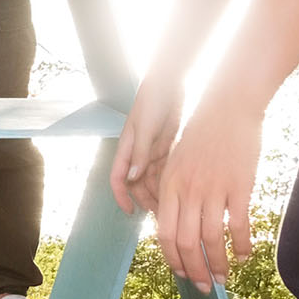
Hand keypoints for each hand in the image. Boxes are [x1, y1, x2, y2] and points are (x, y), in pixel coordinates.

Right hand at [111, 68, 184, 215]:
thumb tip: (132, 178)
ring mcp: (151, 151)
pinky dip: (170, 181)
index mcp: (126, 149)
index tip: (130, 212)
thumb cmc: (151, 102)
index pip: (118, 179)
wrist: (169, 84)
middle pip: (137, 184)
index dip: (122, 197)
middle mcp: (136, 154)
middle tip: (161, 214)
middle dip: (145, 199)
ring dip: (159, 192)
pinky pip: (165, 170)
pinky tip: (181, 191)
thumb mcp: (144, 128)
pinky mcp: (166, 148)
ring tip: (173, 207)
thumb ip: (139, 153)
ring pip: (153, 179)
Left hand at [146, 93, 261, 288]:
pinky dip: (242, 245)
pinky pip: (238, 225)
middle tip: (203, 287)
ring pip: (211, 239)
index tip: (180, 272)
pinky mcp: (239, 186)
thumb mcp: (176, 160)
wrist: (227, 107)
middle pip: (185, 242)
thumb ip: (173, 191)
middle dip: (193, 271)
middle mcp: (187, 191)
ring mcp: (213, 189)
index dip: (172, 258)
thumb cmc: (201, 134)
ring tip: (223, 279)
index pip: (164, 233)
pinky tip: (244, 257)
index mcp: (169, 185)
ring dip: (217, 265)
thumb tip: (172, 222)